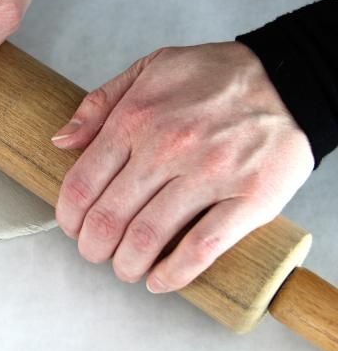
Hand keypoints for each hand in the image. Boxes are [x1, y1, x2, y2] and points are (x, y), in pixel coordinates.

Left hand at [52, 42, 313, 292]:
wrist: (289, 78)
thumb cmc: (215, 76)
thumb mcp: (149, 69)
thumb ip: (99, 104)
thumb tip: (61, 141)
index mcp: (136, 120)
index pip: (82, 183)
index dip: (69, 216)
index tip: (71, 228)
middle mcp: (167, 148)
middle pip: (109, 217)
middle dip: (93, 246)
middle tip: (95, 253)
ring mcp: (209, 175)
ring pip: (148, 237)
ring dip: (127, 264)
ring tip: (125, 268)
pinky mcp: (250, 198)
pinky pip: (202, 248)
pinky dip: (173, 273)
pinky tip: (159, 281)